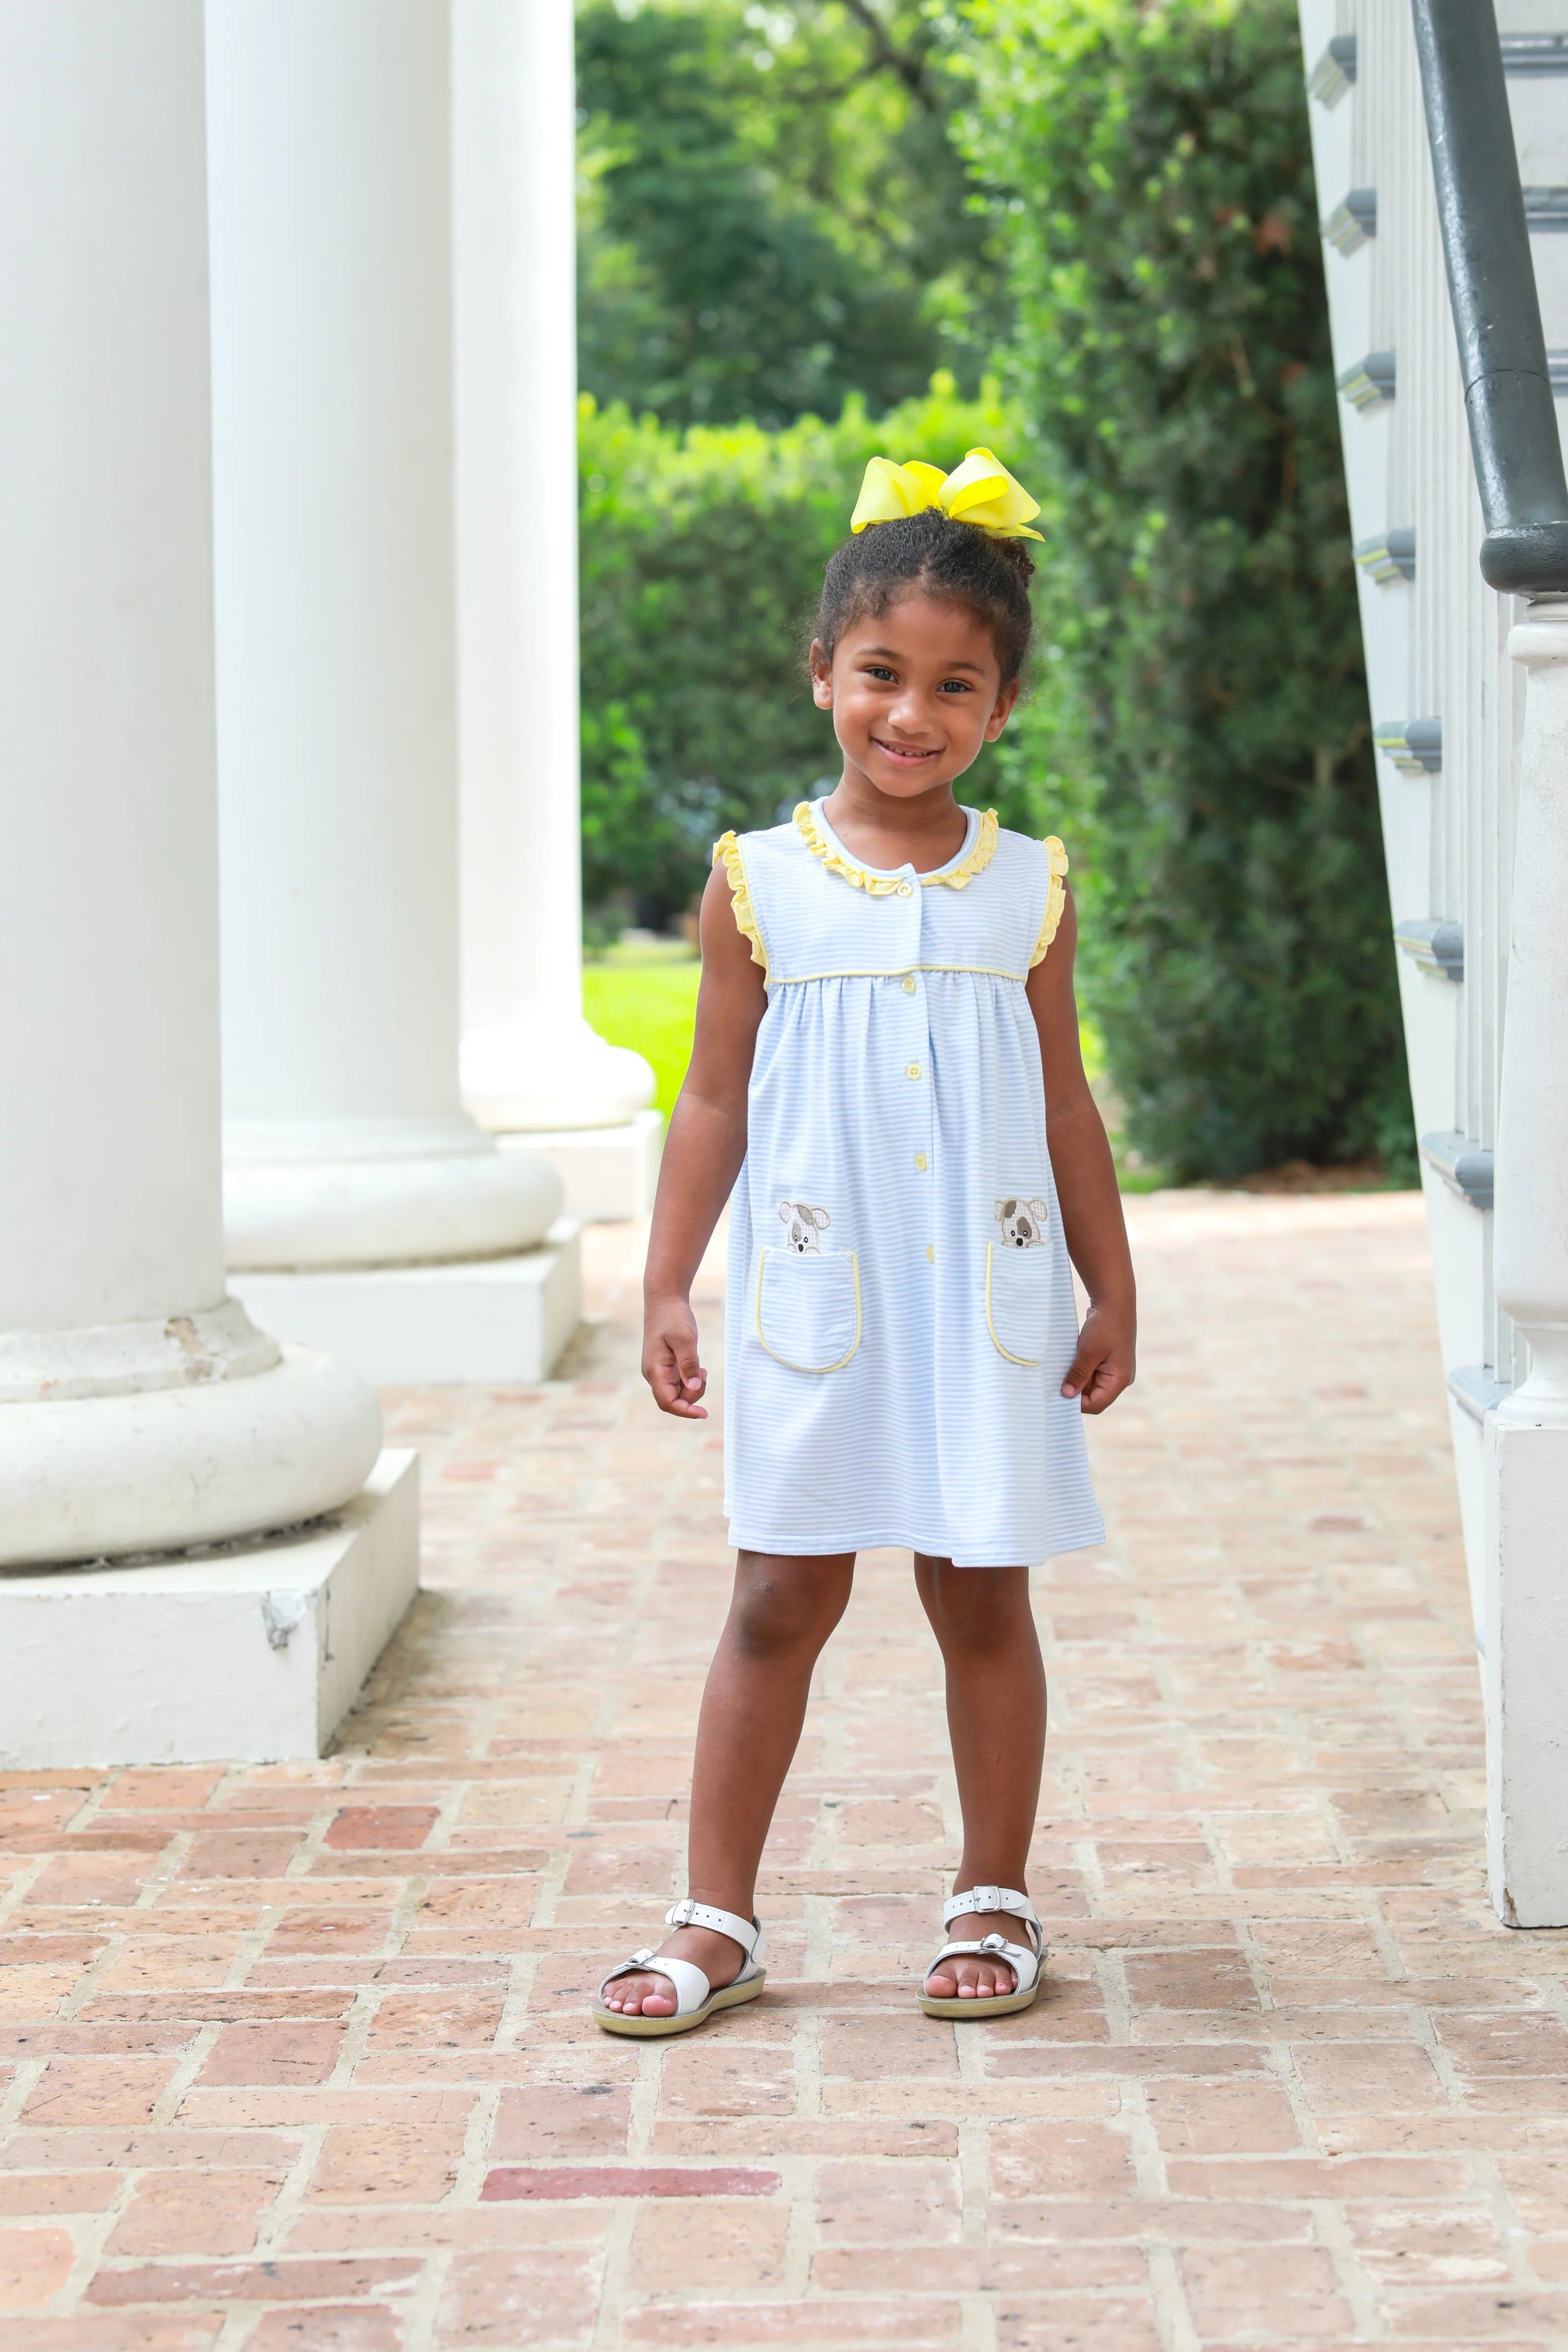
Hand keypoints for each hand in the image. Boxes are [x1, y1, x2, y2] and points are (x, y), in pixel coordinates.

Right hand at [643, 1294, 708, 1417]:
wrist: (664, 1300)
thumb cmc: (672, 1317)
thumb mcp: (684, 1339)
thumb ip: (689, 1364)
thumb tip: (694, 1388)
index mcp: (654, 1370)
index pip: (667, 1402)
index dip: (685, 1411)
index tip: (704, 1414)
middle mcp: (654, 1374)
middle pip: (674, 1400)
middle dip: (692, 1395)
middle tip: (704, 1373)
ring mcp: (659, 1370)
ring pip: (677, 1392)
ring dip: (693, 1387)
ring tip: (702, 1369)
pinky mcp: (666, 1366)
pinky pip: (679, 1382)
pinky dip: (691, 1380)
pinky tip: (698, 1367)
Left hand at [1061, 1298, 1134, 1414]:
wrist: (1114, 1300)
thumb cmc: (1105, 1326)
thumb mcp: (1089, 1351)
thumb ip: (1078, 1375)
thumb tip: (1067, 1395)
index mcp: (1120, 1380)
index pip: (1096, 1404)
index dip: (1076, 1404)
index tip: (1057, 1395)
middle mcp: (1118, 1378)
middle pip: (1092, 1396)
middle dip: (1074, 1391)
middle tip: (1054, 1384)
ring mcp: (1112, 1369)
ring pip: (1089, 1384)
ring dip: (1074, 1379)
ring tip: (1059, 1371)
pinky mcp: (1105, 1360)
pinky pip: (1089, 1372)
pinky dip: (1078, 1370)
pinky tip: (1066, 1363)